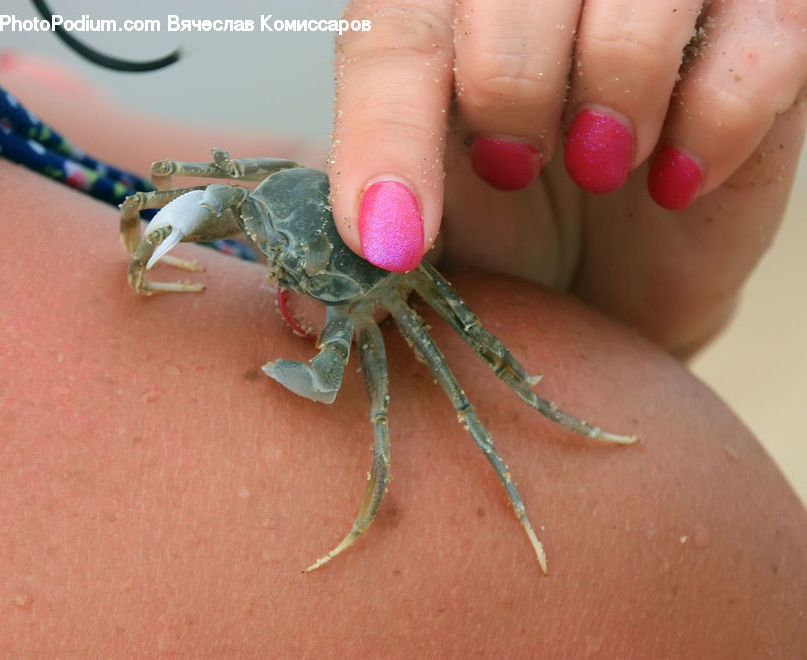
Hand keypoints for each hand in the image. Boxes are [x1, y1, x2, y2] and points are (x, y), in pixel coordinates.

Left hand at [329, 0, 806, 355]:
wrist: (613, 272)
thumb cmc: (511, 236)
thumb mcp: (434, 229)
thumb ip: (374, 225)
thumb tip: (318, 285)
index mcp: (444, 16)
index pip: (397, 35)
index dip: (388, 135)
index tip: (391, 242)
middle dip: (512, 93)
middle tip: (521, 168)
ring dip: (614, 98)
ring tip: (602, 165)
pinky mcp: (766, 27)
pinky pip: (763, 40)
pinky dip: (713, 123)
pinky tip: (675, 180)